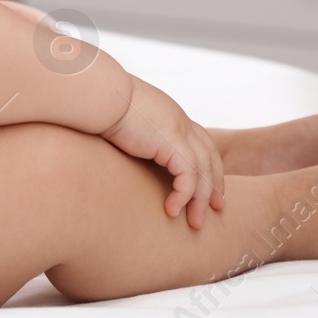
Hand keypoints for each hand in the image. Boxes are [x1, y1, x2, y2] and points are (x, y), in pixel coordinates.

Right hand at [101, 75, 225, 229]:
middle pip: (209, 156)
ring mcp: (179, 130)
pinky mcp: (172, 142)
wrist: (100, 94)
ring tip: (195, 223)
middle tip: (217, 207)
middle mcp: (180, 121)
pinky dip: (183, 196)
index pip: (200, 141)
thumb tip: (124, 147)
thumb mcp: (124, 120)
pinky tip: (172, 210)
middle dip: (215, 183)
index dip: (207, 165)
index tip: (208, 186)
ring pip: (203, 171)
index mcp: (171, 116)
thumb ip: (134, 134)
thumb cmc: (101, 106)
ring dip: (200, 200)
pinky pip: (188, 177)